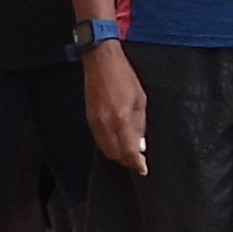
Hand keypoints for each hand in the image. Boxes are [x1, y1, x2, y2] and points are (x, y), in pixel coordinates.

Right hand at [83, 38, 150, 173]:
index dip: (136, 163)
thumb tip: (140, 145)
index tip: (143, 169)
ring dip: (118, 155)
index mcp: (122, 118)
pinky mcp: (89, 119)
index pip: (129, 151)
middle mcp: (106, 124)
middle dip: (127, 161)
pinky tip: (117, 143)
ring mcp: (95, 123)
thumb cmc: (124, 77)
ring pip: (106, 149)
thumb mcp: (140, 99)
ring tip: (129, 155)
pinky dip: (109, 146)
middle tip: (138, 162)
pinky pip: (99, 140)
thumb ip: (140, 124)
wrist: (101, 63)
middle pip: (116, 154)